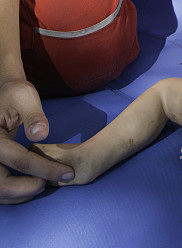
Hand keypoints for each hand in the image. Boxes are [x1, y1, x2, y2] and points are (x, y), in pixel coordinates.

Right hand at [0, 78, 74, 203]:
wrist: (3, 96)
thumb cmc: (15, 94)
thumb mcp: (24, 96)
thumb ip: (33, 114)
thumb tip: (40, 134)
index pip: (20, 160)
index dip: (45, 169)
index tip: (67, 173)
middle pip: (2, 185)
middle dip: (29, 188)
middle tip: (54, 182)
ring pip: (0, 191)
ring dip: (22, 193)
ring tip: (46, 183)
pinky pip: (1, 187)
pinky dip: (16, 192)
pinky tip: (35, 183)